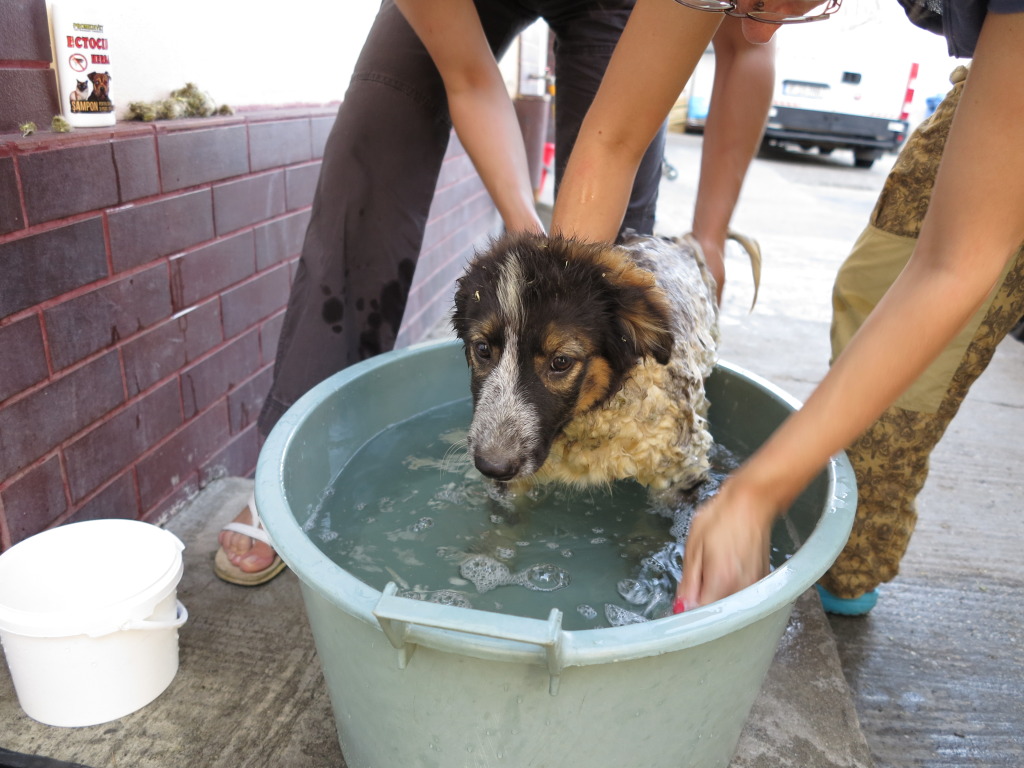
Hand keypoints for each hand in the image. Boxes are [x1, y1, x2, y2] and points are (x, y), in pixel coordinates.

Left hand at [677, 475, 774, 607]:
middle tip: (694, 587)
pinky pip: (742, 597)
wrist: (751, 502)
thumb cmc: (721, 518)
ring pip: (730, 608)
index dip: (688, 615)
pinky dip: (730, 592)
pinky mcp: (763, 582)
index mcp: (722, 581)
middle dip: (702, 608)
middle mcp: (743, 589)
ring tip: (710, 573)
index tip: (679, 608)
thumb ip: (688, 583)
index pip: (702, 616)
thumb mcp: (694, 547)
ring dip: (716, 599)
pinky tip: (724, 573)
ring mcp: (756, 587)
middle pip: (718, 615)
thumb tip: (681, 609)